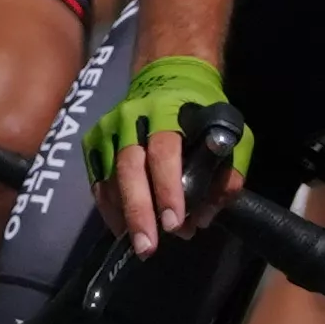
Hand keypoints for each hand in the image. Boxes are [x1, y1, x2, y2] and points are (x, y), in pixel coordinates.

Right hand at [96, 49, 225, 256]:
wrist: (169, 77)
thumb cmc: (201, 111)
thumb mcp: (230, 133)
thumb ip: (226, 172)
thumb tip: (204, 216)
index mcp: (168, 111)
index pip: (164, 152)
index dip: (168, 189)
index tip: (174, 223)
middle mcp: (132, 118)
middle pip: (129, 168)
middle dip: (139, 211)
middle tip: (148, 247)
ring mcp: (109, 129)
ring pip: (110, 178)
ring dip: (124, 215)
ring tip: (140, 245)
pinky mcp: (94, 141)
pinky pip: (98, 181)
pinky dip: (109, 208)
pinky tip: (124, 229)